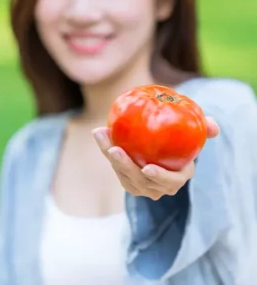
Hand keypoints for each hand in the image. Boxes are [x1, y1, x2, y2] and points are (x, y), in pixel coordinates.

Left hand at [92, 117, 219, 200]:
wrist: (161, 144)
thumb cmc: (180, 137)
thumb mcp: (194, 131)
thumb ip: (205, 128)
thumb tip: (214, 127)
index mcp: (179, 176)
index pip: (171, 181)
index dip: (160, 177)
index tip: (148, 167)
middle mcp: (160, 187)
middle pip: (141, 181)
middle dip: (126, 167)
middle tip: (114, 149)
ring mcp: (142, 186)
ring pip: (124, 175)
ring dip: (111, 156)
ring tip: (102, 135)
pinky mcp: (127, 179)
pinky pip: (115, 167)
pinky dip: (106, 150)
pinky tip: (100, 133)